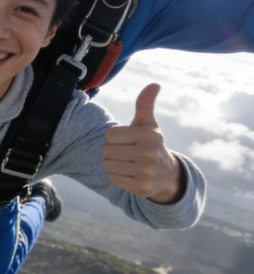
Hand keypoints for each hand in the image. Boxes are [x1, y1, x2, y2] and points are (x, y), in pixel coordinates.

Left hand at [102, 83, 185, 204]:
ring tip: (128, 163)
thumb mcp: (148, 124)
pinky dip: (117, 176)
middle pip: (106, 150)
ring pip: (107, 165)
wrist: (167, 175)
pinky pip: (112, 179)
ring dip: (113, 164)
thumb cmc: (151, 144)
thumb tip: (154, 84)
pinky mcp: (141, 188)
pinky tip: (131, 174)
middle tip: (127, 152)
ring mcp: (146, 173)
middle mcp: (148, 154)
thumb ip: (145, 104)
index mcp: (148, 136)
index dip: (114, 137)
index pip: (109, 134)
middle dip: (112, 151)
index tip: (127, 140)